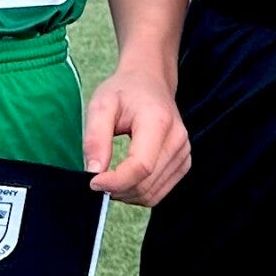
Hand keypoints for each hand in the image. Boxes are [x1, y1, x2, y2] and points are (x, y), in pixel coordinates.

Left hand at [83, 60, 189, 205]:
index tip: (92, 182)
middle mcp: (177, 138)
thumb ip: (95, 138)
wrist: (150, 81)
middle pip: (145, 184)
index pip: (141, 166)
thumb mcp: (101, 105)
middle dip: (116, 189)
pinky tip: (126, 177)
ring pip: (151, 194)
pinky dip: (138, 193)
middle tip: (97, 177)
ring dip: (126, 194)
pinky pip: (158, 193)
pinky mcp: (183, 162)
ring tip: (111, 176)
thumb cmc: (125, 91)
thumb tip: (93, 173)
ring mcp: (183, 152)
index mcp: (158, 121)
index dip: (115, 182)